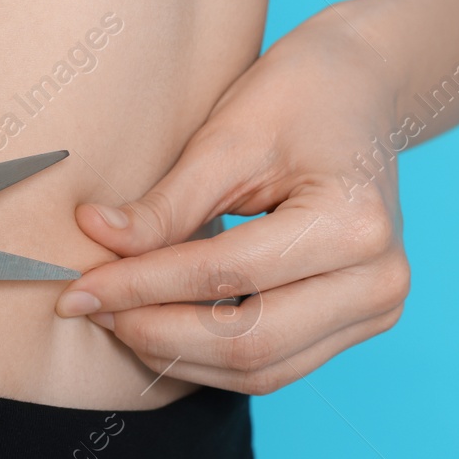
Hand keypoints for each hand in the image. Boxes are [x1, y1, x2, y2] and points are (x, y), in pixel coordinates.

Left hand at [54, 9, 410, 393]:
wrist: (361, 89)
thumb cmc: (296, 97)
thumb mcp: (225, 140)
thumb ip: (165, 205)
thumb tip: (95, 239)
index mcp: (352, 223)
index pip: (227, 276)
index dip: (143, 287)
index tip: (80, 288)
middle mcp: (378, 279)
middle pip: (248, 341)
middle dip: (156, 332)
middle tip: (91, 308)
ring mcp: (377, 308)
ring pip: (261, 369)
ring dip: (179, 354)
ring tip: (118, 318)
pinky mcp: (361, 322)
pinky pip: (277, 364)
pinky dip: (212, 357)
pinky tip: (162, 327)